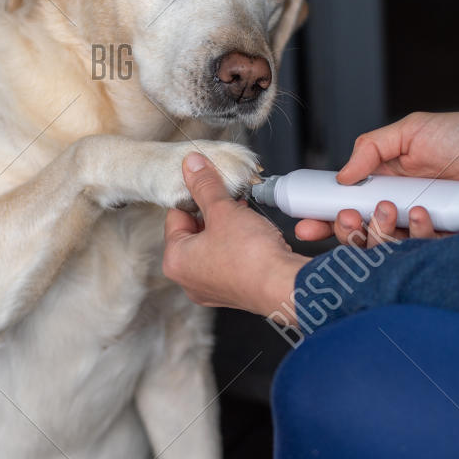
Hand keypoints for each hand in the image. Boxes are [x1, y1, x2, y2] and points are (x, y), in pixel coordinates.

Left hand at [162, 152, 307, 317]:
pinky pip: (229, 262)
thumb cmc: (250, 256)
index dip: (193, 196)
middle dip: (212, 213)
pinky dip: (238, 246)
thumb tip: (192, 165)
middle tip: (228, 199)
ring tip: (243, 215)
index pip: (175, 217)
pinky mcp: (234, 293)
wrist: (283, 285)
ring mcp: (212, 290)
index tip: (207, 185)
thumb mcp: (223, 209)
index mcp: (175, 261)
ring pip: (213, 247)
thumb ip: (204, 184)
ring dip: (227, 228)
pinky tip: (252, 236)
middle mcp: (189, 280)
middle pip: (193, 233)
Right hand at [296, 108, 458, 246]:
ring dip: (379, 232)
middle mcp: (401, 208)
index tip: (304, 222)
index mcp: (388, 183)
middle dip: (343, 231)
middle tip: (343, 220)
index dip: (323, 215)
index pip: (346, 204)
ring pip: (385, 247)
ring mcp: (422, 228)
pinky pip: (419, 252)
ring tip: (389, 210)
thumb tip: (342, 175)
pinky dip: (416, 234)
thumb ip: (372, 147)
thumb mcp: (413, 130)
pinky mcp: (445, 245)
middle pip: (359, 233)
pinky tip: (423, 214)